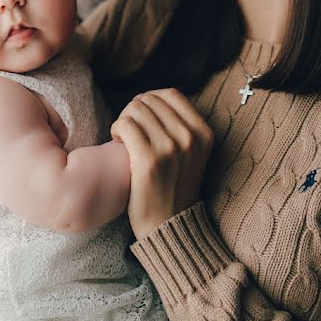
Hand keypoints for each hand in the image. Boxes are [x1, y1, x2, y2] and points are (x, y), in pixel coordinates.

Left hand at [111, 88, 213, 239]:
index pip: (171, 94)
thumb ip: (177, 124)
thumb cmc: (172, 186)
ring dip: (123, 121)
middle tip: (130, 132)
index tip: (142, 118)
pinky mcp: (149, 160)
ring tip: (124, 139)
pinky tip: (118, 144)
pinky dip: (116, 130)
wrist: (169, 226)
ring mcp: (171, 148)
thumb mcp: (190, 153)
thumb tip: (146, 96)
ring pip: (135, 109)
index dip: (150, 100)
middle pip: (149, 100)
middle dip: (134, 111)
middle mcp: (190, 137)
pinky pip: (125, 124)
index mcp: (204, 133)